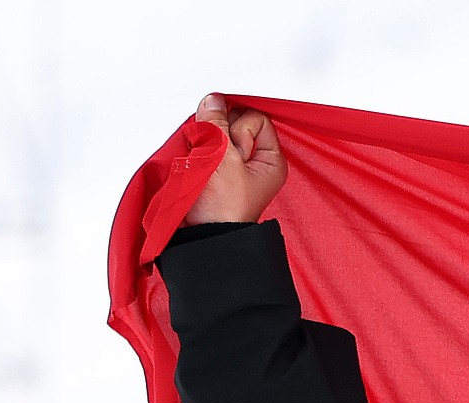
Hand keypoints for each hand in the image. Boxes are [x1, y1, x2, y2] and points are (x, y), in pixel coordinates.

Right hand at [182, 94, 286, 225]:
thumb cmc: (222, 208)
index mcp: (271, 160)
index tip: (230, 144)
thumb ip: (217, 125)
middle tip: (217, 157)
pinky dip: (200, 149)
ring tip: (206, 163)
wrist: (203, 235)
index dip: (239, 126)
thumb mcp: (222, 158)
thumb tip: (213, 101)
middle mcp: (257, 162)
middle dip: (221, 132)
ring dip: (208, 141)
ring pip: (220, 134)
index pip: (257, 119)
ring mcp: (236, 166)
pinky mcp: (218, 170)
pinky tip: (198, 163)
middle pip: (236, 123)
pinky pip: (209, 146)